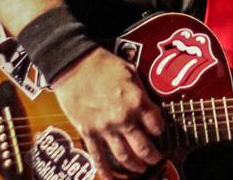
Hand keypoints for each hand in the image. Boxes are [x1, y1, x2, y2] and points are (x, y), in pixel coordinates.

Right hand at [51, 47, 166, 177]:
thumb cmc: (101, 63)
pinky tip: (113, 178)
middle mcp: (123, 118)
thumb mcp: (130, 71)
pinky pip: (99, 158)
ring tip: (141, 168)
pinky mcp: (88, 132)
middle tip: (157, 158)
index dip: (160, 128)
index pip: (156, 124)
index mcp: (136, 100)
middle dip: (153, 156)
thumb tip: (148, 103)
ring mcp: (105, 128)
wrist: (72, 64)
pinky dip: (107, 172)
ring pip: (124, 157)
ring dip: (135, 166)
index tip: (159, 130)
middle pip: (143, 147)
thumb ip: (140, 91)